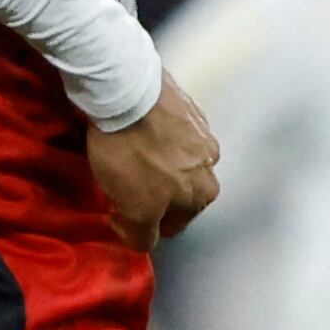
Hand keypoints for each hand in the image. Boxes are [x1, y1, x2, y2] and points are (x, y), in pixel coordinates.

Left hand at [84, 69, 219, 245]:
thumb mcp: (135, 208)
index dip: (142, 226)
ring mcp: (202, 130)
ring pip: (177, 162)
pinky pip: (169, 133)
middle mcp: (212, 162)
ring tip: (129, 159)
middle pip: (179, 193)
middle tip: (123, 189)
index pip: (172, 225)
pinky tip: (136, 134)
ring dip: (157, 166)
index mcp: (205, 193)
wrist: (126, 91)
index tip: (116, 214)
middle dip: (154, 196)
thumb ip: (142, 233)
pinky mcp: (185, 104)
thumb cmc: (131, 154)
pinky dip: (155, 139)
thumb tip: (145, 238)